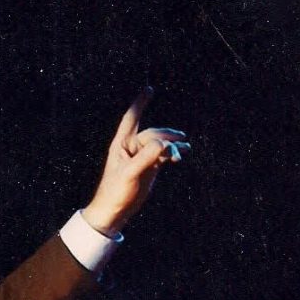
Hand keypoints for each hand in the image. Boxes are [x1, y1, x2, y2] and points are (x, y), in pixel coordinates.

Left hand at [83, 87, 190, 234]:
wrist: (115, 211)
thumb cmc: (115, 191)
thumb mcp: (130, 173)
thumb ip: (146, 157)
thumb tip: (163, 144)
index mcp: (121, 144)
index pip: (131, 119)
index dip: (140, 104)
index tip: (149, 89)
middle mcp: (131, 147)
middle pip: (153, 133)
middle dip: (167, 136)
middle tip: (180, 140)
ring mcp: (141, 156)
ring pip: (161, 144)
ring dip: (173, 145)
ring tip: (184, 150)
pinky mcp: (149, 167)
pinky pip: (164, 154)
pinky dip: (174, 153)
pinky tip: (183, 153)